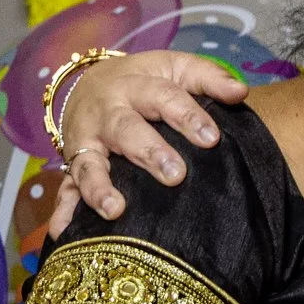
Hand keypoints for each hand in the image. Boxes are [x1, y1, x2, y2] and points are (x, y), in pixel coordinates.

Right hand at [50, 52, 251, 233]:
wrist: (91, 83)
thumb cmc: (147, 82)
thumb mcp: (176, 69)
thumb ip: (209, 79)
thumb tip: (240, 93)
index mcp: (136, 86)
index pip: (164, 97)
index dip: (187, 116)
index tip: (211, 138)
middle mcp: (106, 113)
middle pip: (126, 131)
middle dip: (149, 152)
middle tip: (176, 175)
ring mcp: (85, 141)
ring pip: (88, 163)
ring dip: (98, 187)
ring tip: (115, 210)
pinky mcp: (72, 167)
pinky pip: (65, 191)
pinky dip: (63, 212)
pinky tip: (65, 233)